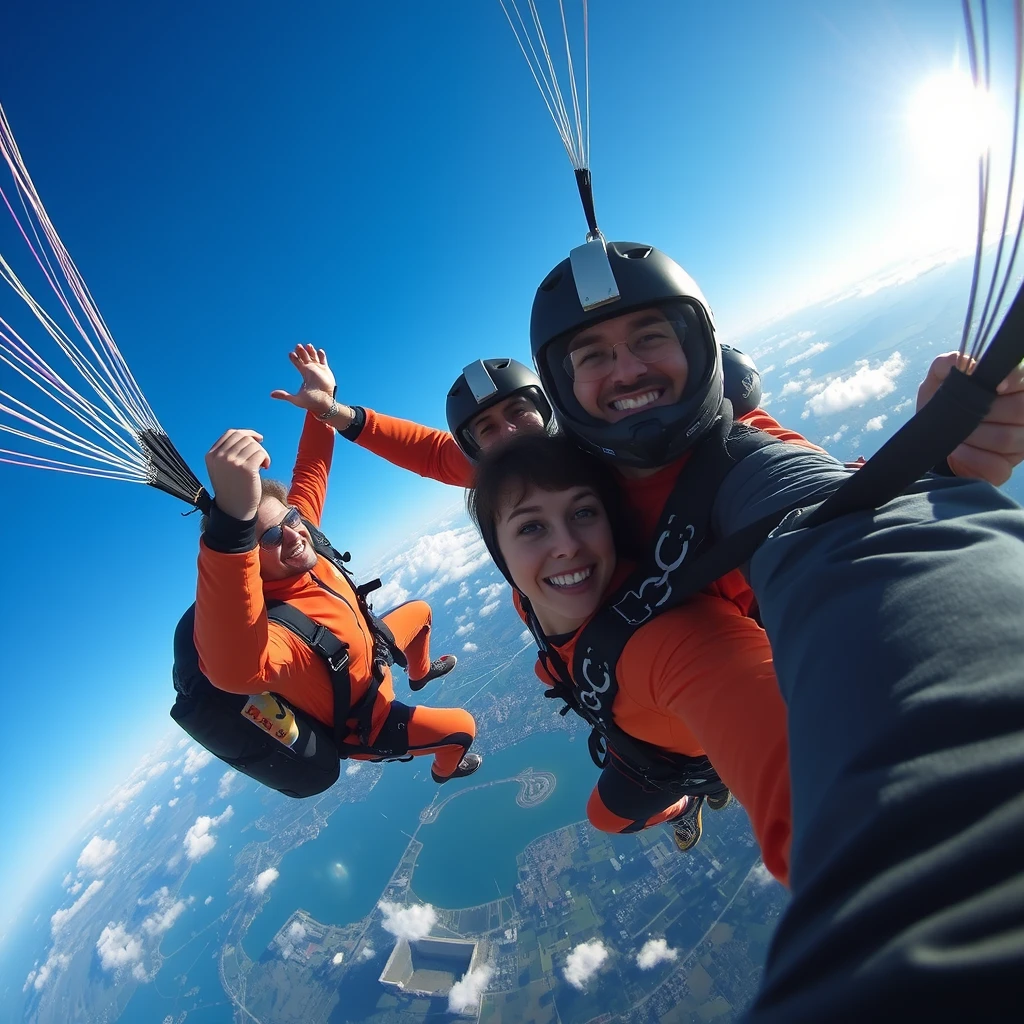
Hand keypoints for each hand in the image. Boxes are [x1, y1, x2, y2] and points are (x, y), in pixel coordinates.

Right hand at [205, 428, 270, 520]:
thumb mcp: (222, 468)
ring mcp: (232, 461)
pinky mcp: (246, 468)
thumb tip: (249, 437)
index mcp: (211, 455)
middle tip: (261, 457)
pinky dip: (266, 458)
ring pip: (253, 445)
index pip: (231, 433)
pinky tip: (266, 467)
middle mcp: (219, 456)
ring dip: (262, 453)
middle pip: (244, 438)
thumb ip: (228, 452)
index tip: (258, 440)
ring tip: (263, 465)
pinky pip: (261, 453)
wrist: (234, 510)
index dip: (247, 434)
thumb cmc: (232, 489)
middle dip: (255, 445)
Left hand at [270, 344, 336, 416]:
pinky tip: (319, 350)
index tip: (291, 354)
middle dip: (301, 351)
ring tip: (307, 345)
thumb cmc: (311, 402)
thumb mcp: (295, 399)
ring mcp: (319, 370)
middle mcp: (311, 370)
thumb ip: (284, 395)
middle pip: (305, 357)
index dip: (294, 358)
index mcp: (304, 374)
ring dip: (311, 351)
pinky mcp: (326, 371)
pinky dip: (322, 355)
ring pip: (314, 357)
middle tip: (298, 346)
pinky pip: (324, 361)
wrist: (324, 403)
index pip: (298, 363)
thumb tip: (271, 394)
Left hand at [917, 352, 1023, 484]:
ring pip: (1007, 439)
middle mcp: (1023, 415)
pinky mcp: (1005, 469)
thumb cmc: (940, 406)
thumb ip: (945, 365)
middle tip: (961, 414)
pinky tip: (957, 452)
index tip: (995, 387)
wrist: (927, 441)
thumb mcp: (936, 382)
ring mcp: (1019, 444)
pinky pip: (996, 466)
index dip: (1015, 380)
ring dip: (974, 436)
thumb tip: (959, 361)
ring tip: (956, 434)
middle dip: (985, 413)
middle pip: (1021, 410)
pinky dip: (971, 459)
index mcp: (1013, 389)